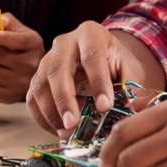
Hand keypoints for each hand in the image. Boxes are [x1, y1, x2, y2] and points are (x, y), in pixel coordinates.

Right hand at [26, 21, 152, 136]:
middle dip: (64, 99)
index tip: (105, 107)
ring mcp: (46, 59)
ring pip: (39, 85)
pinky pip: (32, 98)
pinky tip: (58, 130)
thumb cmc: (114, 62)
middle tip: (73, 124)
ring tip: (66, 132)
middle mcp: (63, 43)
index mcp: (90, 34)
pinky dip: (42, 117)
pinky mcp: (37, 77)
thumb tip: (134, 107)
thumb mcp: (130, 67)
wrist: (99, 57)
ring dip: (50, 112)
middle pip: (57, 70)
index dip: (98, 83)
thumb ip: (133, 84)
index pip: (92, 57)